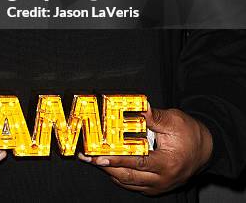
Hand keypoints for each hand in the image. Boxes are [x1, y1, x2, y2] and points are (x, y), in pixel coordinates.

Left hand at [78, 104, 212, 195]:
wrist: (207, 149)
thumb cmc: (191, 133)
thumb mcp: (174, 120)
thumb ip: (153, 116)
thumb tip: (138, 107)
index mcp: (166, 163)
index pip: (135, 162)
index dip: (115, 159)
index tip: (98, 156)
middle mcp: (161, 179)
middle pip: (127, 176)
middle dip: (105, 166)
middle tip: (87, 157)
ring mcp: (159, 186)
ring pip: (128, 182)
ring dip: (109, 171)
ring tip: (93, 159)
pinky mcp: (157, 187)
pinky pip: (134, 184)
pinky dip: (120, 176)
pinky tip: (109, 166)